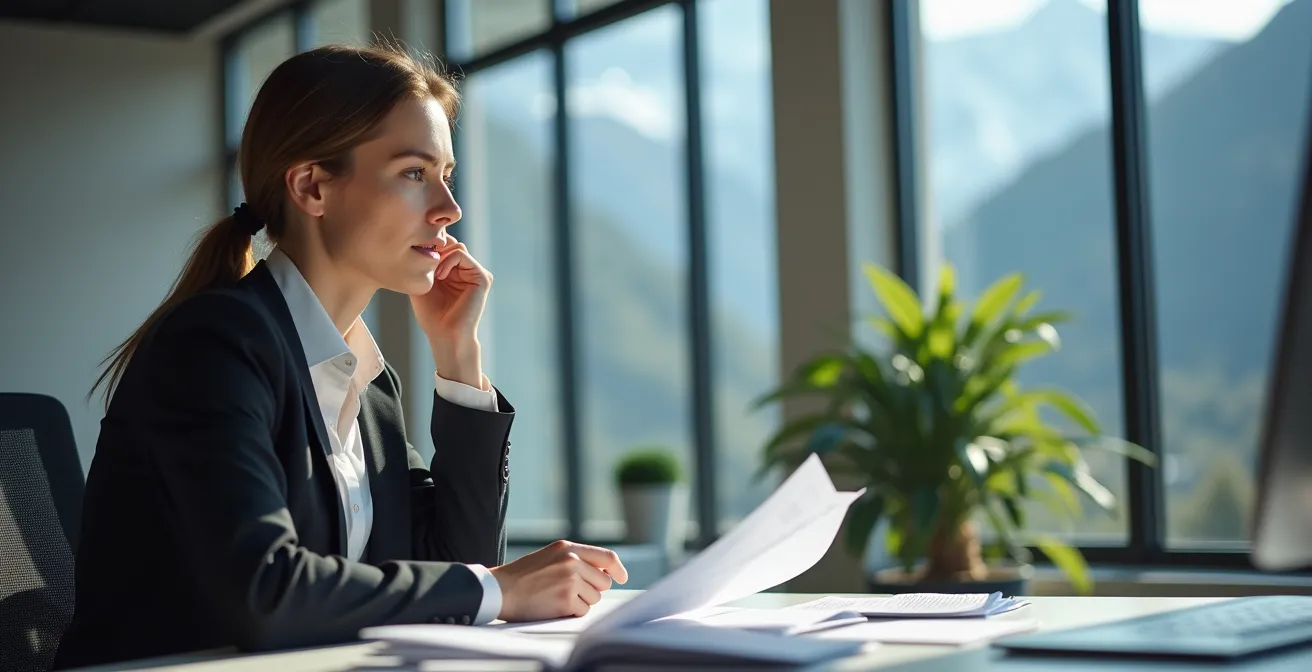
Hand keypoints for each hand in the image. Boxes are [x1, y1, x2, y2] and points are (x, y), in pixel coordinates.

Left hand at [410, 234, 492, 342]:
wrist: (444, 335)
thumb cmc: (431, 315)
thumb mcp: (422, 283)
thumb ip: (424, 263)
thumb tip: (422, 242)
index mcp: (455, 271)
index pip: (445, 245)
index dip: (431, 248)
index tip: (418, 260)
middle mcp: (467, 271)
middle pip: (451, 242)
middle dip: (435, 250)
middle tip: (425, 266)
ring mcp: (476, 273)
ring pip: (456, 246)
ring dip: (440, 257)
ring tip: (433, 275)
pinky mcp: (482, 277)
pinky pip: (461, 254)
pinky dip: (447, 261)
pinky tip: (440, 277)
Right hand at [490, 540, 628, 620]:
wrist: (501, 589)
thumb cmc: (523, 575)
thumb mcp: (550, 556)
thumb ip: (576, 559)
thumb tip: (605, 574)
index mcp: (568, 548)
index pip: (606, 557)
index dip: (617, 569)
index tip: (622, 577)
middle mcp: (572, 561)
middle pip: (603, 582)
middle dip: (592, 590)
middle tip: (571, 592)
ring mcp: (570, 580)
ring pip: (594, 598)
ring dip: (581, 601)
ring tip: (557, 596)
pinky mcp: (566, 599)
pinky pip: (583, 611)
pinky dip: (572, 612)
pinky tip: (554, 605)